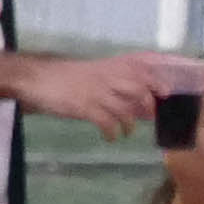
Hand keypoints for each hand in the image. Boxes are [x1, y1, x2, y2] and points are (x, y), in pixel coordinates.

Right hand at [17, 50, 203, 131]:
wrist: (34, 78)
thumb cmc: (62, 77)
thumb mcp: (91, 75)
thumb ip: (113, 85)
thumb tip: (138, 103)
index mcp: (109, 66)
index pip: (142, 66)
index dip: (158, 77)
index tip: (169, 91)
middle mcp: (106, 77)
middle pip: (139, 86)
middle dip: (149, 103)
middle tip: (151, 116)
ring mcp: (96, 91)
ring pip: (125, 107)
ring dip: (130, 123)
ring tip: (126, 131)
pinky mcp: (84, 106)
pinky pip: (107, 122)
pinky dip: (113, 132)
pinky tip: (111, 137)